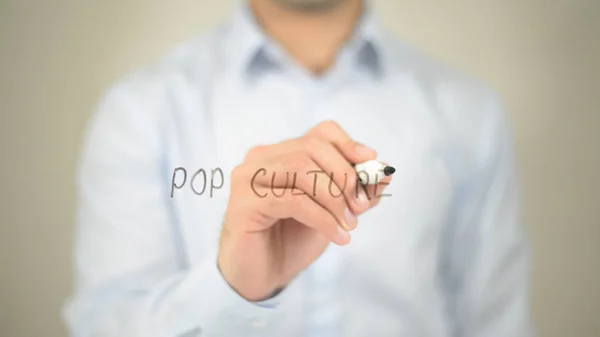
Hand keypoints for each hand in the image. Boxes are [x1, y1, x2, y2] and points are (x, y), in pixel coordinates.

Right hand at [217, 121, 391, 300]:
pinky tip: (337, 236)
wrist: (263, 275)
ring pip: (300, 169)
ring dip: (333, 197)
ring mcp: (248, 178)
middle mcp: (261, 158)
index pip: (320, 132)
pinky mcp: (243, 203)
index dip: (348, 144)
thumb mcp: (333, 211)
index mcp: (283, 153)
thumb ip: (356, 192)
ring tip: (349, 224)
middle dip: (344, 176)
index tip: (371, 164)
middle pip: (311, 147)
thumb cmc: (294, 238)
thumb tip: (384, 173)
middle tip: (360, 207)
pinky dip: (321, 218)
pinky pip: (291, 200)